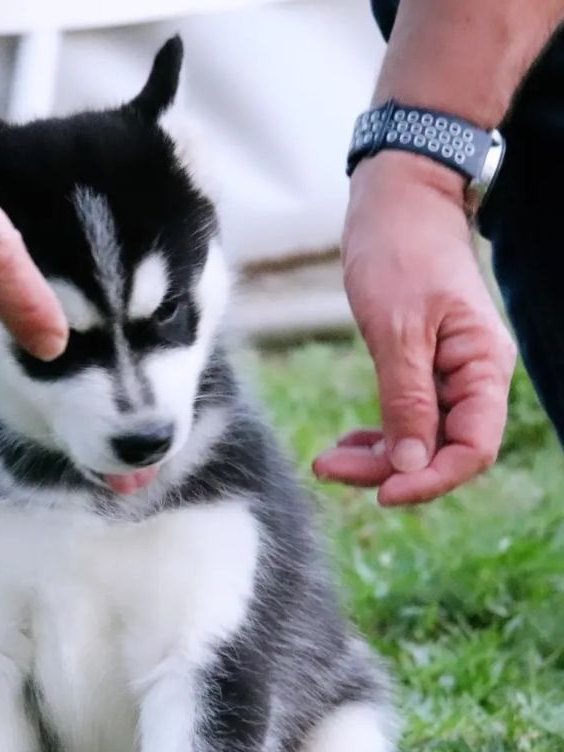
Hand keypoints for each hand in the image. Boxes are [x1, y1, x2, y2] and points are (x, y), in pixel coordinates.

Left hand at [313, 151, 515, 504]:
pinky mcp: (422, 369)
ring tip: (328, 461)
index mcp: (483, 368)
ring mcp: (448, 375)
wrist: (397, 200)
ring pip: (421, 440)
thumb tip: (412, 463)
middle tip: (328, 469)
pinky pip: (408, 419)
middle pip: (442, 451)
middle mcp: (473, 378)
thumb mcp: (398, 330)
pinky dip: (379, 437)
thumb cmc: (400, 252)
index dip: (429, 479)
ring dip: (378, 458)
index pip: (472, 449)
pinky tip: (348, 444)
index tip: (381, 492)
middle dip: (389, 470)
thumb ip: (407, 399)